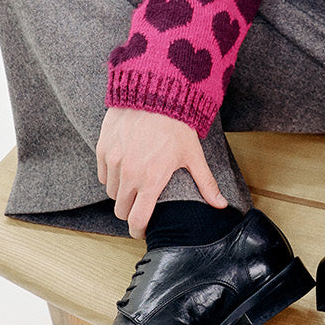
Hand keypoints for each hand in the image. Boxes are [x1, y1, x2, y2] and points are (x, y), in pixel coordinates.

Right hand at [95, 108, 225, 239]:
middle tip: (141, 206)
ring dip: (122, 194)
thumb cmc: (176, 124)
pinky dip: (112, 176)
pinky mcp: (103, 149)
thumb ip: (205, 183)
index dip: (139, 231)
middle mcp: (129, 174)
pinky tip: (125, 168)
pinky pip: (104, 174)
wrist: (154, 92)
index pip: (137, 220)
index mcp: (151, 180)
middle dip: (131, 212)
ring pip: (112, 193)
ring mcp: (113, 161)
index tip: (143, 231)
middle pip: (121, 210)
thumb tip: (221, 205)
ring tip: (135, 185)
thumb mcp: (193, 155)